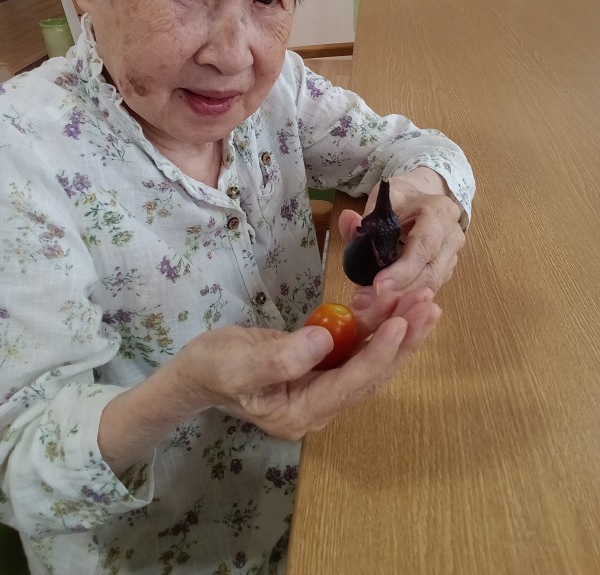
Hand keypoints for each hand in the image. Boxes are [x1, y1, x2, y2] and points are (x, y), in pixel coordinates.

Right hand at [168, 287, 440, 440]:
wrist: (197, 373)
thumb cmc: (213, 367)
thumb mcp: (237, 364)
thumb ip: (281, 357)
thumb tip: (325, 339)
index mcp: (301, 412)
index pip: (350, 383)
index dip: (378, 354)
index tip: (401, 322)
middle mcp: (321, 407)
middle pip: (372, 374)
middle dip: (402, 340)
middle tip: (429, 306)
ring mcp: (323, 389)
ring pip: (370, 360)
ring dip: (397, 330)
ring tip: (424, 300)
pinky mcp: (323, 369)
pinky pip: (358, 349)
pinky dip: (377, 326)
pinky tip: (396, 305)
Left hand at [338, 168, 465, 297]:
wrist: (425, 197)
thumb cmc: (404, 198)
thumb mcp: (384, 198)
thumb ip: (365, 214)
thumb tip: (348, 220)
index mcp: (440, 212)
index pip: (425, 245)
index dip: (403, 269)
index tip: (379, 286)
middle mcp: (452, 236)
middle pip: (430, 273)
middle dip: (399, 291)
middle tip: (367, 302)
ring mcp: (452, 256)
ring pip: (429, 286)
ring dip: (401, 299)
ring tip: (369, 305)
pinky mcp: (446, 271)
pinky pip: (426, 288)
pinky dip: (405, 298)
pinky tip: (381, 303)